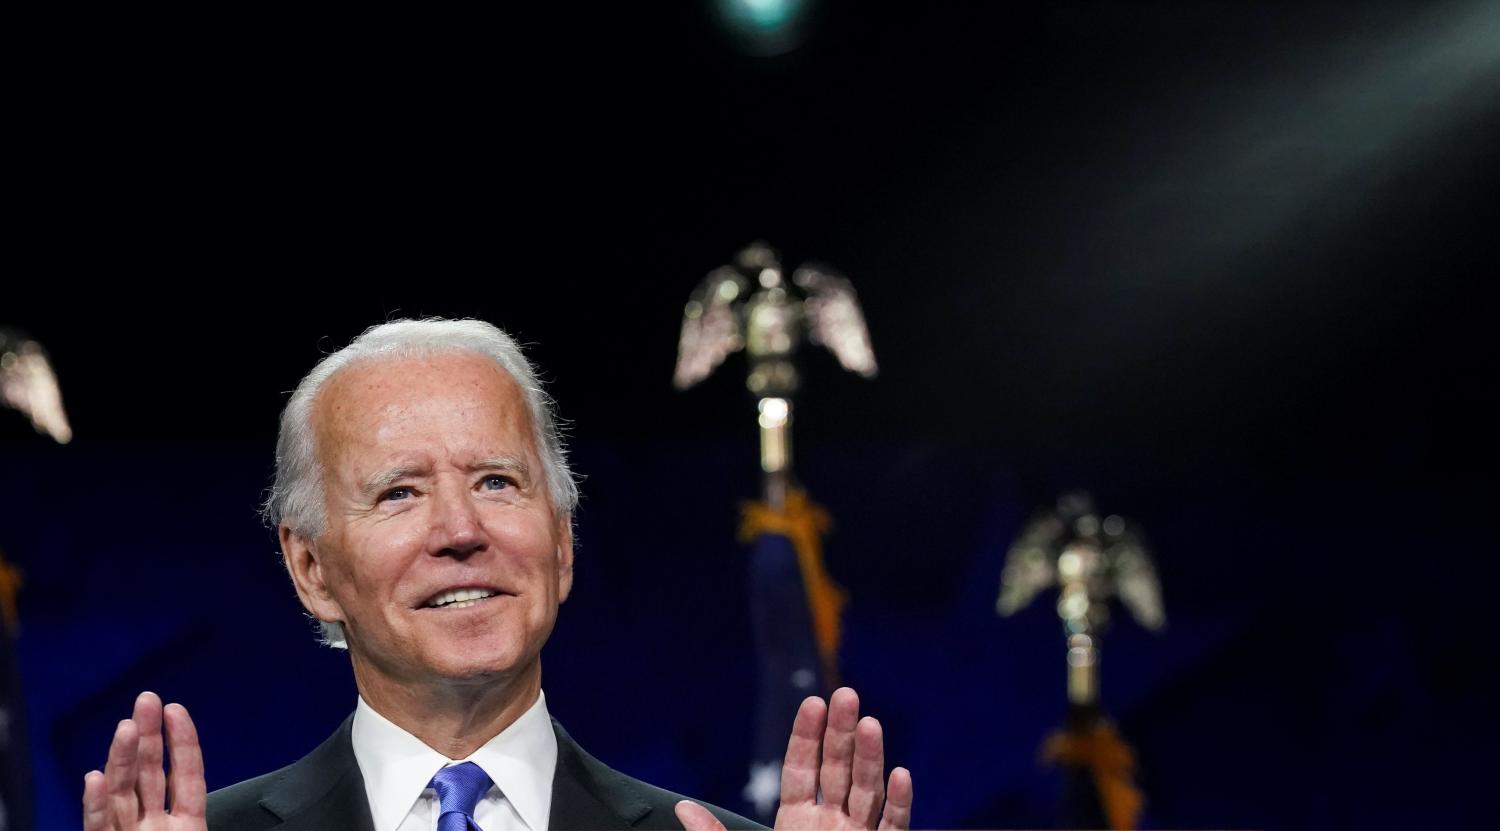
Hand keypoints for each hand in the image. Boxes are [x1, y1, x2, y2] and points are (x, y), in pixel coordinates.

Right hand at [82, 691, 207, 830]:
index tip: (174, 709)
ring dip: (123, 759)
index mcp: (184, 824)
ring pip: (122, 793)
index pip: (186, 777)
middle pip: (149, 775)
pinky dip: (96, 804)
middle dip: (148, 737)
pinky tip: (94, 778)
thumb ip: (199, 803)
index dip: (182, 743)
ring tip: (127, 727)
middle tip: (147, 700)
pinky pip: (98, 828)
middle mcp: (153, 826)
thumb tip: (206, 779)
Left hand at [676, 687, 912, 829]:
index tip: (814, 702)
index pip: (802, 769)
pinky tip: (901, 774)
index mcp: (795, 821)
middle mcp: (831, 825)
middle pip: (839, 770)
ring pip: (867, 792)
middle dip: (843, 733)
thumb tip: (679, 808)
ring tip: (871, 723)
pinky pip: (893, 828)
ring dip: (871, 758)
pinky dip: (899, 803)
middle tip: (848, 693)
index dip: (807, 736)